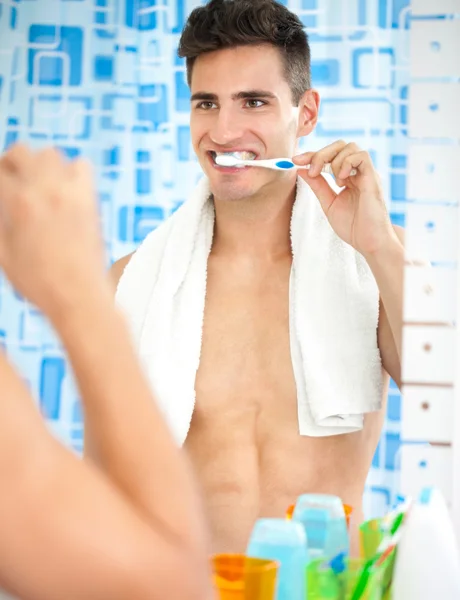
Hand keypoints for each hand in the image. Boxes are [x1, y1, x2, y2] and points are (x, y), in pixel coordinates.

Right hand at [0, 144, 108, 318]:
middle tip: (9, 179)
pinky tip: (63, 188)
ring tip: (36, 182)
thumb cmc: (40, 283)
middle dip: (10, 163)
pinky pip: (82, 167)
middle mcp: (45, 191)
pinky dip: (70, 170)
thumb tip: (2, 207)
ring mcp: (71, 193)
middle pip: (21, 152)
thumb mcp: (3, 254)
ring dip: (39, 163)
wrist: (79, 296)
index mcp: (18, 203)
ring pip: (51, 154)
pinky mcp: (91, 200)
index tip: (0, 186)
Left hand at [293, 140, 396, 256]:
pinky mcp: (373, 178)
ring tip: (333, 181)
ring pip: (350, 147)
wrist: (369, 243)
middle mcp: (357, 172)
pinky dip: (346, 163)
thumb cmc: (353, 227)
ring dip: (334, 160)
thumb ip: (317, 186)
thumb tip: (301, 169)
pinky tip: (342, 181)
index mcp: (347, 177)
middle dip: (320, 154)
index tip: (295, 160)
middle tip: (311, 171)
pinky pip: (362, 156)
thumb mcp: (329, 203)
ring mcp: (366, 174)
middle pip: (340, 145)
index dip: (311, 155)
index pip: (329, 156)